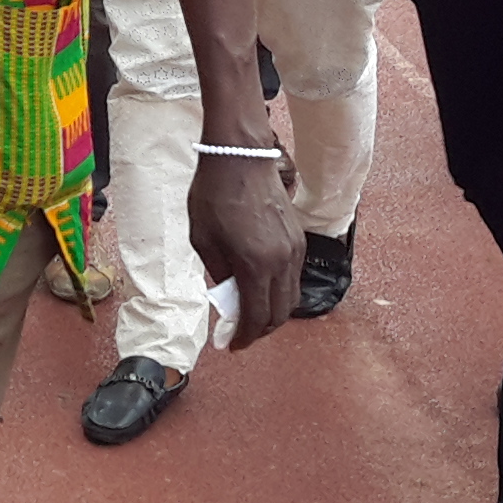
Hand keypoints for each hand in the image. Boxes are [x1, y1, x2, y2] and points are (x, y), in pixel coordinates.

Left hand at [186, 153, 301, 346]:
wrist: (240, 157)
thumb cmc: (213, 195)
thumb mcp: (203, 240)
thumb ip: (220, 274)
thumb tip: (229, 298)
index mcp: (255, 265)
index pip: (257, 317)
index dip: (245, 338)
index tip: (232, 346)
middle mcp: (282, 261)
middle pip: (280, 314)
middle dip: (261, 330)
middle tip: (240, 334)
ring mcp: (295, 250)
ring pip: (291, 297)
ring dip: (273, 312)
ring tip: (249, 313)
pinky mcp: (299, 239)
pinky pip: (293, 277)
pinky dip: (280, 291)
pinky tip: (260, 288)